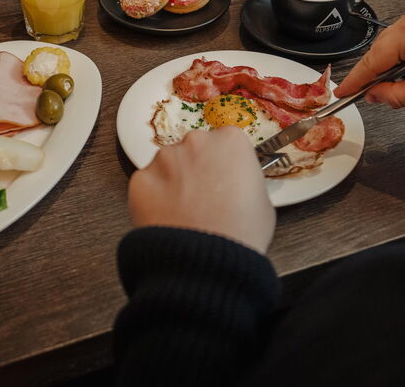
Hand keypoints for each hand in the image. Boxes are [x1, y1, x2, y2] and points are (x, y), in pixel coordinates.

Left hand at [128, 126, 275, 253]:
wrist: (206, 262)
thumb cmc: (241, 233)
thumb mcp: (263, 202)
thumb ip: (247, 181)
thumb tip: (236, 186)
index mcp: (230, 141)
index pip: (226, 141)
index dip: (225, 162)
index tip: (225, 178)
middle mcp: (195, 141)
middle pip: (195, 148)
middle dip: (197, 168)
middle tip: (203, 198)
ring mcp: (165, 159)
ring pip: (168, 165)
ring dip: (174, 182)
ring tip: (184, 213)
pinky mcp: (140, 179)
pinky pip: (148, 185)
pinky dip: (155, 199)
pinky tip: (168, 219)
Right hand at [335, 1, 404, 106]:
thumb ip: (397, 94)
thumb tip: (375, 95)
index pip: (373, 59)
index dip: (355, 79)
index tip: (342, 91)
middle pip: (381, 47)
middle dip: (375, 72)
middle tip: (368, 93)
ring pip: (395, 40)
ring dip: (393, 61)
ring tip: (404, 83)